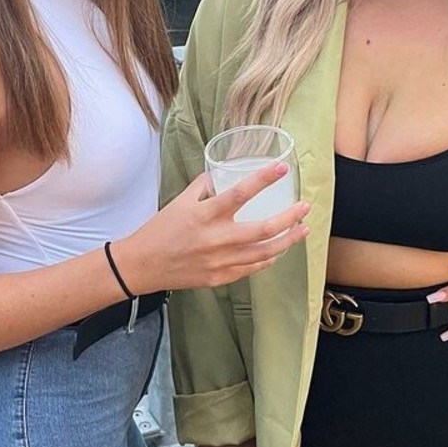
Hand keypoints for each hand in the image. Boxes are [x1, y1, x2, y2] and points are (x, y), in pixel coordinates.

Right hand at [114, 163, 308, 293]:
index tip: (282, 168)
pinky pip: (252, 268)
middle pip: (264, 229)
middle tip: (304, 208)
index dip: (263, 179)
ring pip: (264, 253)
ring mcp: (220, 262)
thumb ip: (203, 186)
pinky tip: (278, 250)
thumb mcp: (179, 201)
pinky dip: (268, 258)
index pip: (240, 193)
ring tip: (302, 230)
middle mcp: (216, 239)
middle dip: (290, 218)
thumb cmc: (160, 230)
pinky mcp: (220, 278)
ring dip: (288, 241)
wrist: (142, 265)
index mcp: (205, 215)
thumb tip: (222, 172)